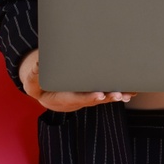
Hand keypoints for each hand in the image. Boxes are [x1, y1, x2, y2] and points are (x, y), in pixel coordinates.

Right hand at [18, 49, 134, 111]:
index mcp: (65, 99)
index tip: (99, 95)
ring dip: (117, 96)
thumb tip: (38, 63)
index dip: (89, 97)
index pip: (78, 99)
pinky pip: (107, 93)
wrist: (49, 95)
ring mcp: (87, 98)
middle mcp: (78, 100)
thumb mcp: (32, 85)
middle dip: (107, 97)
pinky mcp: (93, 93)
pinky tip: (131, 91)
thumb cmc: (40, 88)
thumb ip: (33, 76)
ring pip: (104, 98)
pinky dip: (119, 93)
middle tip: (119, 94)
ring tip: (130, 93)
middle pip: (95, 100)